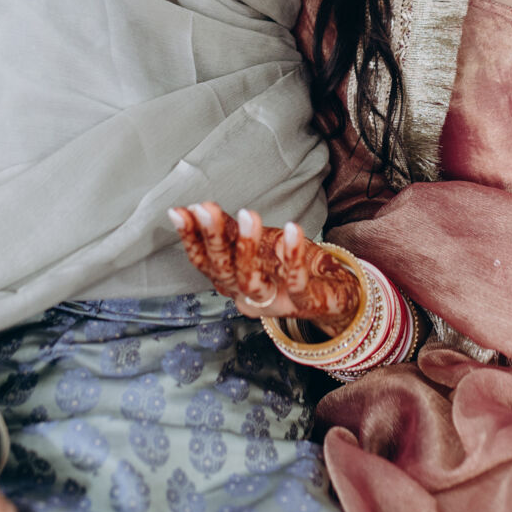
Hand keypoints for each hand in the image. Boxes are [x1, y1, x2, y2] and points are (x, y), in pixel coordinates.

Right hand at [168, 202, 360, 334]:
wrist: (333, 294)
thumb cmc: (288, 268)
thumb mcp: (257, 244)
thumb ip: (228, 231)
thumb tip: (193, 208)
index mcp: (232, 282)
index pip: (204, 262)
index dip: (190, 239)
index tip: (178, 212)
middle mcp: (248, 296)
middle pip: (223, 271)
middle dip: (213, 240)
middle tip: (206, 208)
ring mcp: (275, 302)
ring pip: (251, 281)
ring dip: (247, 248)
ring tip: (248, 214)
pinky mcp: (304, 303)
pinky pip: (296, 282)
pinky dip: (293, 257)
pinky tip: (292, 229)